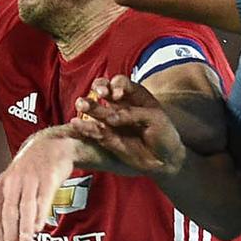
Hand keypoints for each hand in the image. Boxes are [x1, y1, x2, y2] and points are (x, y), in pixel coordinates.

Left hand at [0, 129, 78, 240]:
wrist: (51, 145)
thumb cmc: (30, 173)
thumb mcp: (13, 186)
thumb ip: (11, 211)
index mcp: (0, 187)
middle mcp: (13, 182)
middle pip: (9, 212)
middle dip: (10, 233)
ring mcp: (31, 178)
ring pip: (25, 206)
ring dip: (25, 226)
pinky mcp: (48, 177)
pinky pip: (43, 198)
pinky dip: (40, 214)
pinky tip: (39, 228)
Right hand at [71, 76, 187, 177]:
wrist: (165, 158)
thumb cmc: (164, 132)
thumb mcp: (154, 119)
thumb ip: (132, 115)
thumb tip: (110, 117)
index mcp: (134, 95)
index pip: (120, 83)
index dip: (116, 85)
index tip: (116, 95)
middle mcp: (120, 105)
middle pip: (103, 91)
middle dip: (98, 89)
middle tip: (98, 92)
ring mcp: (112, 121)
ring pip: (96, 111)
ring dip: (88, 106)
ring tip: (80, 104)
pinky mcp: (107, 138)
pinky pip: (94, 131)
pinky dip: (85, 128)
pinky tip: (75, 124)